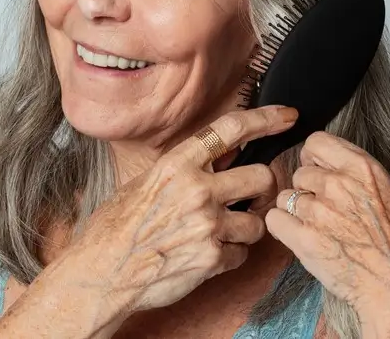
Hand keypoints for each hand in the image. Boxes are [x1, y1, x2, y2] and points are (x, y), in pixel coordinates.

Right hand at [62, 105, 297, 319]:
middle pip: (262, 176)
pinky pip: (242, 253)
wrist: (102, 272)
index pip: (231, 129)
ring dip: (246, 227)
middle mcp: (197, 190)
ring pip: (259, 220)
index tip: (287, 117)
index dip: (266, 119)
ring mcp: (207, 225)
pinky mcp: (212, 258)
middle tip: (251, 197)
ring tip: (223, 232)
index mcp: (178, 164)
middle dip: (262, 188)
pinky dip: (231, 256)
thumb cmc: (116, 228)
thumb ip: (185, 168)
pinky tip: (208, 255)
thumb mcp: (146, 182)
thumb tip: (222, 155)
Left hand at [266, 132, 389, 337]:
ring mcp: (320, 212)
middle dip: (308, 190)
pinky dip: (283, 230)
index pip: (316, 141)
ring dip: (296, 213)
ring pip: (286, 198)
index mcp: (364, 168)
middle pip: (300, 172)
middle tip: (323, 211)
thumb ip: (361, 179)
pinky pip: (274, 220)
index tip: (319, 171)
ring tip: (317, 230)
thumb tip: (340, 174)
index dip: (314, 158)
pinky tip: (301, 239)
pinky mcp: (305, 240)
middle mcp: (339, 184)